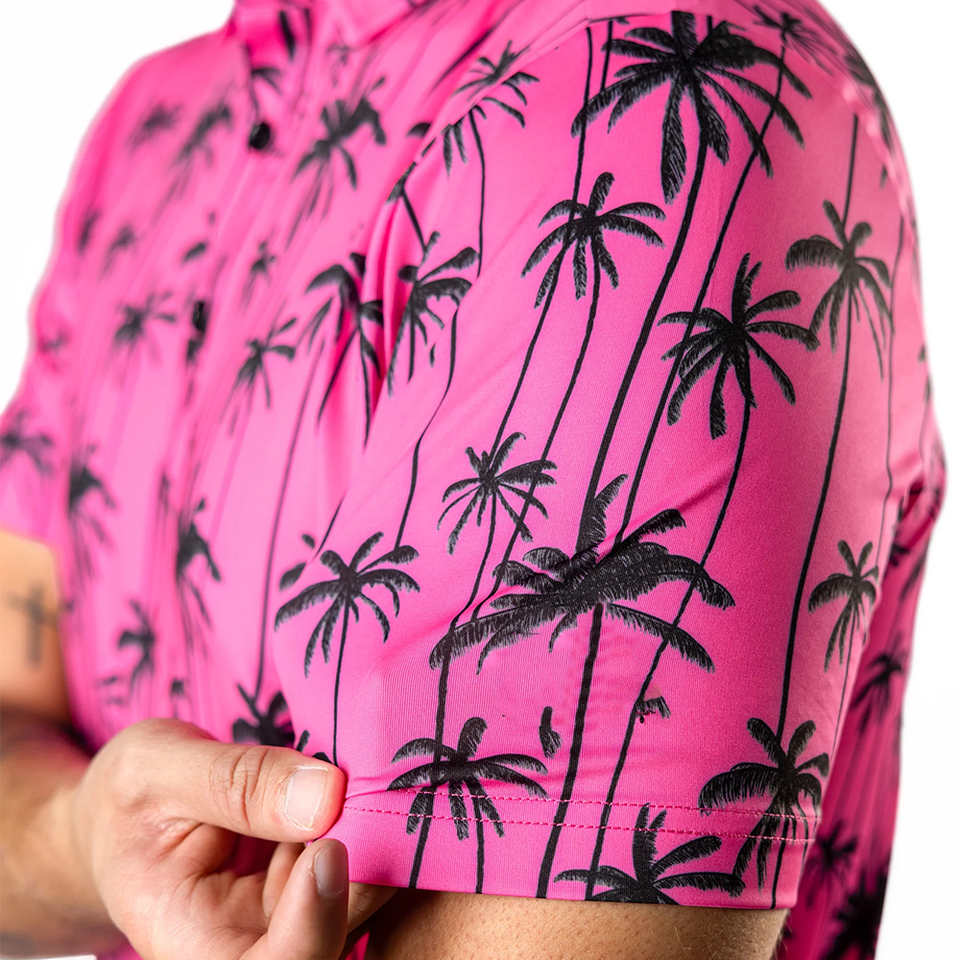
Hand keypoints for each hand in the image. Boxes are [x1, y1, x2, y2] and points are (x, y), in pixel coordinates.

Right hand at [67, 717, 395, 959]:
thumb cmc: (126, 797)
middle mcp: (248, 939)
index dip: (314, 925)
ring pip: (356, 891)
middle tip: (369, 791)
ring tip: (362, 772)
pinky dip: (365, 815)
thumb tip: (326, 795)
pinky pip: (357, 856)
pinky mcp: (311, 877)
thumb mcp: (159, 769)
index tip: (331, 848)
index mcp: (190, 940)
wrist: (125, 808)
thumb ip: (237, 782)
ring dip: (373, 834)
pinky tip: (357, 774)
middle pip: (329, 931)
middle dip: (360, 867)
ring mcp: (287, 909)